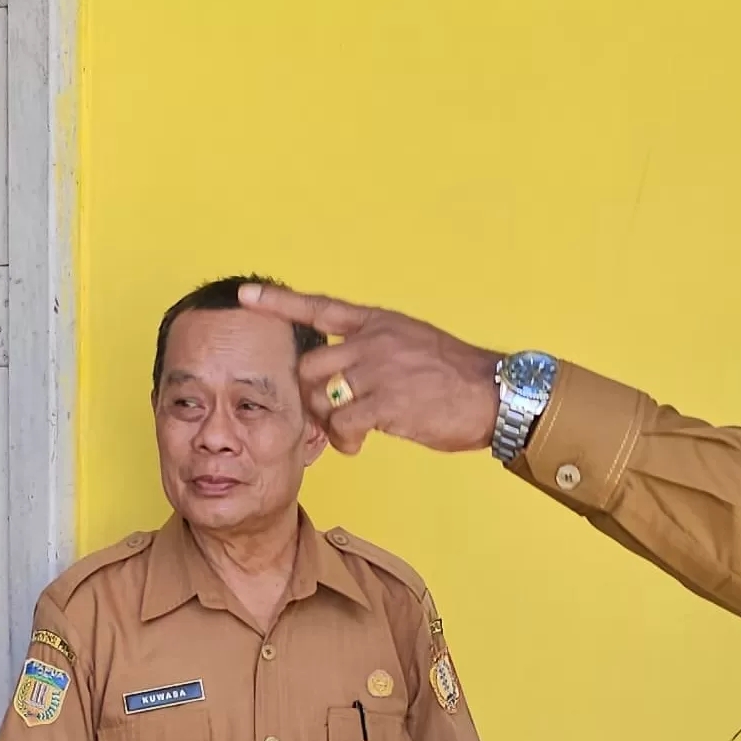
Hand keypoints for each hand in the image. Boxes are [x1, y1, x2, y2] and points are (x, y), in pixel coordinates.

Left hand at [239, 282, 503, 455]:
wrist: (494, 393)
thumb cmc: (456, 377)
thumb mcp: (414, 344)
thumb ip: (378, 351)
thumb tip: (349, 374)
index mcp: (378, 323)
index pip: (319, 306)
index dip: (279, 302)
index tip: (245, 295)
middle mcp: (374, 341)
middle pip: (310, 364)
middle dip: (309, 395)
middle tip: (326, 416)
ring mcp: (379, 371)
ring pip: (321, 396)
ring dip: (326, 422)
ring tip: (347, 435)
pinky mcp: (387, 403)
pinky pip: (343, 425)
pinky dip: (344, 441)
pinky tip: (358, 446)